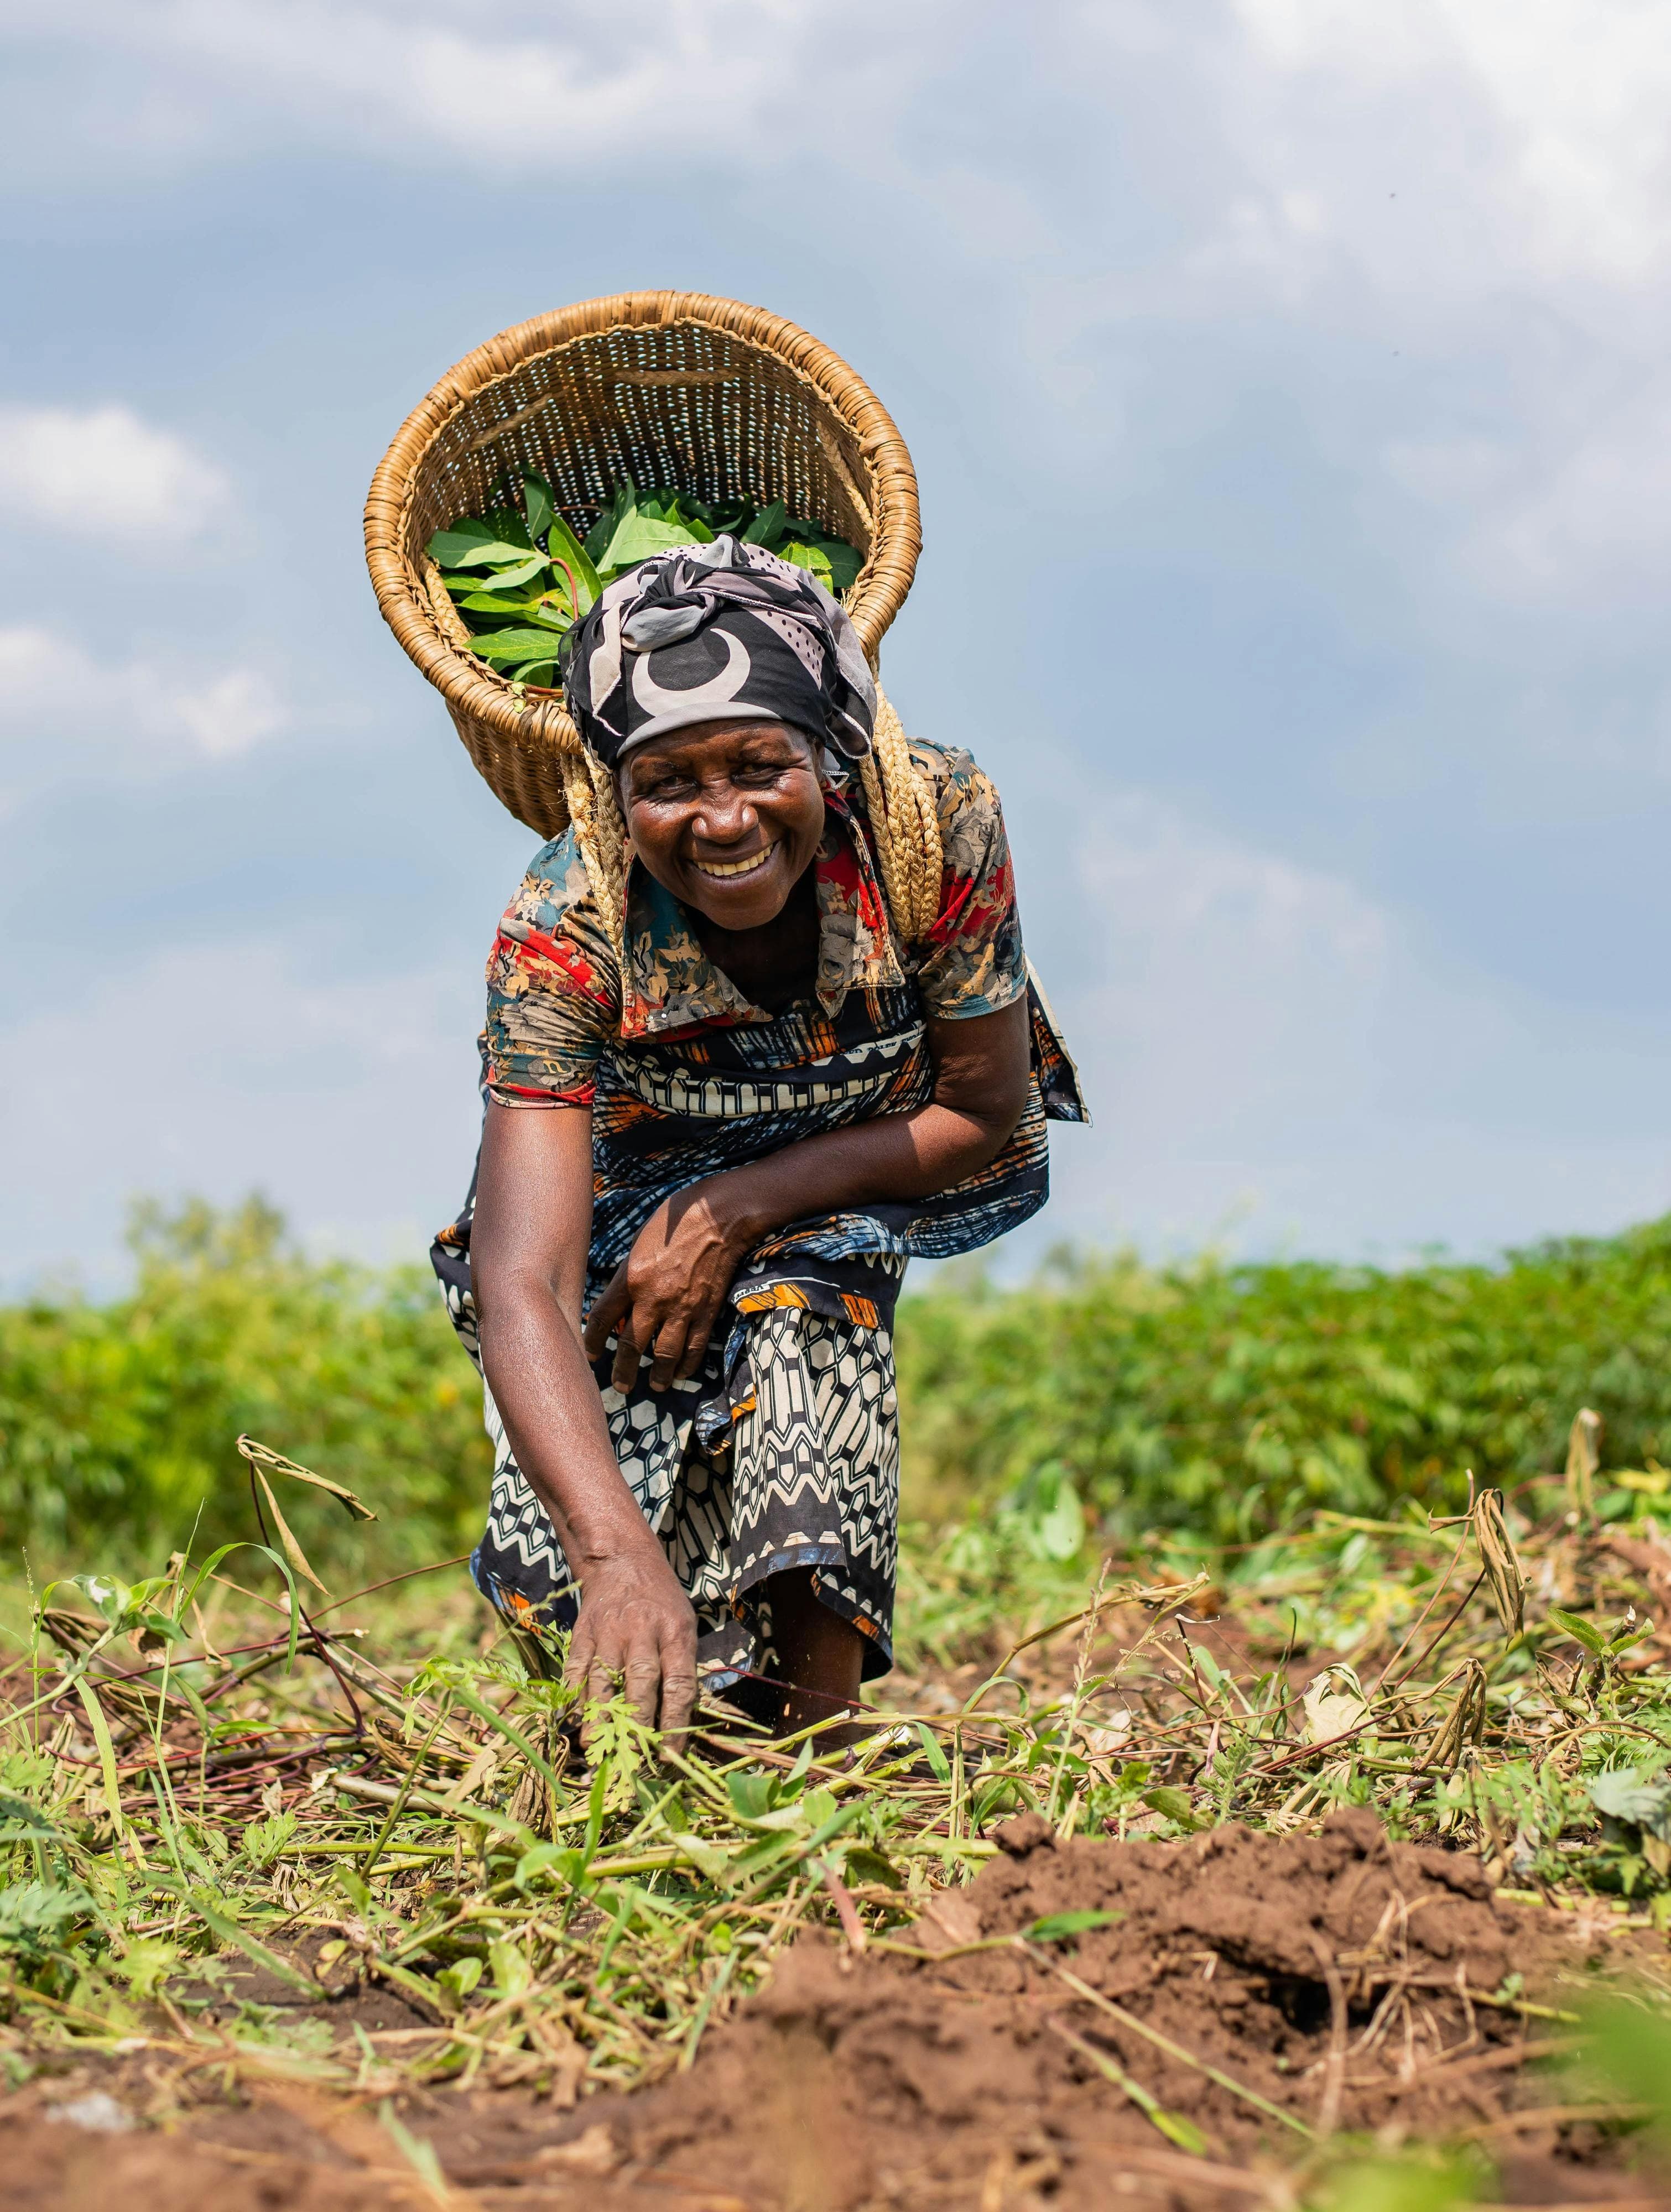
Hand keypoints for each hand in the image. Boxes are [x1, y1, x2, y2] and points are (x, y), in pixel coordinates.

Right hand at [565, 1543, 698, 1751]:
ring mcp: (609, 1633)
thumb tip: (682, 1724)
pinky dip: (573, 1697)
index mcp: (676, 1633)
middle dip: (638, 1726)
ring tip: (597, 1750)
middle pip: (641, 1684)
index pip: (679, 1685)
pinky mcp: (583, 1634)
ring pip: (604, 1681)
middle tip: (634, 1762)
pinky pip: (576, 1669)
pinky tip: (573, 1722)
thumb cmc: (661, 1603)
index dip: (675, 1723)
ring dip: (600, 1719)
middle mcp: (643, 1632)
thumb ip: (683, 1669)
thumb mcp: (685, 1625)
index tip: (670, 1756)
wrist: (622, 1561)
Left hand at [583, 1180, 752, 1393]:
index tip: (591, 1355)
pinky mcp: (706, 1311)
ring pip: (665, 1354)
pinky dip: (687, 1364)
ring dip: (658, 1375)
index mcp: (630, 1278)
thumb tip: (620, 1305)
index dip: (592, 1341)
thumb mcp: (638, 1244)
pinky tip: (681, 1373)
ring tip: (655, 1386)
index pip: (601, 1319)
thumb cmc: (675, 1222)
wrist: (719, 1216)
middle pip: (631, 1345)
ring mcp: (682, 1308)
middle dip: (624, 1370)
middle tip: (621, 1386)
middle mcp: (653, 1298)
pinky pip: (694, 1347)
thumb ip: (627, 1276)